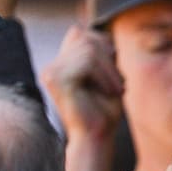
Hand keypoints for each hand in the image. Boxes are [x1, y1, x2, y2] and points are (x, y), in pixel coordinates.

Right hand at [42, 25, 123, 142]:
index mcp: (60, 65)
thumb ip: (103, 55)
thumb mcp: (107, 77)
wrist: (96, 138)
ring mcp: (51, 72)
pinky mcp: (56, 79)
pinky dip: (105, 75)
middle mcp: (52, 67)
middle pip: (84, 37)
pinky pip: (87, 61)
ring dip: (110, 70)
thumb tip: (104, 32)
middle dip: (109, 58)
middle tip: (120, 85)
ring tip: (117, 90)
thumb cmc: (104, 111)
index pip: (80, 34)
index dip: (103, 46)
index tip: (115, 75)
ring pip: (88, 48)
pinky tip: (110, 93)